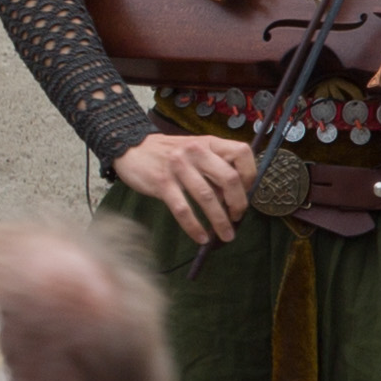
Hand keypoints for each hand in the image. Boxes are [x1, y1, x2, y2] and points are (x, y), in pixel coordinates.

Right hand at [112, 128, 256, 251]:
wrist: (130, 147)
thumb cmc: (167, 153)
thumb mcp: (194, 150)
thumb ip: (213, 167)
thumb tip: (233, 197)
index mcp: (208, 142)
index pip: (241, 153)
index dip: (250, 174)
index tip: (247, 192)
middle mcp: (196, 151)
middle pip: (229, 178)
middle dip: (238, 203)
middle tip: (238, 218)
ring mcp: (178, 167)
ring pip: (207, 197)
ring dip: (219, 221)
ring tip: (225, 235)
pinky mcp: (162, 183)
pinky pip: (182, 209)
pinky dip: (194, 227)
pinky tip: (200, 237)